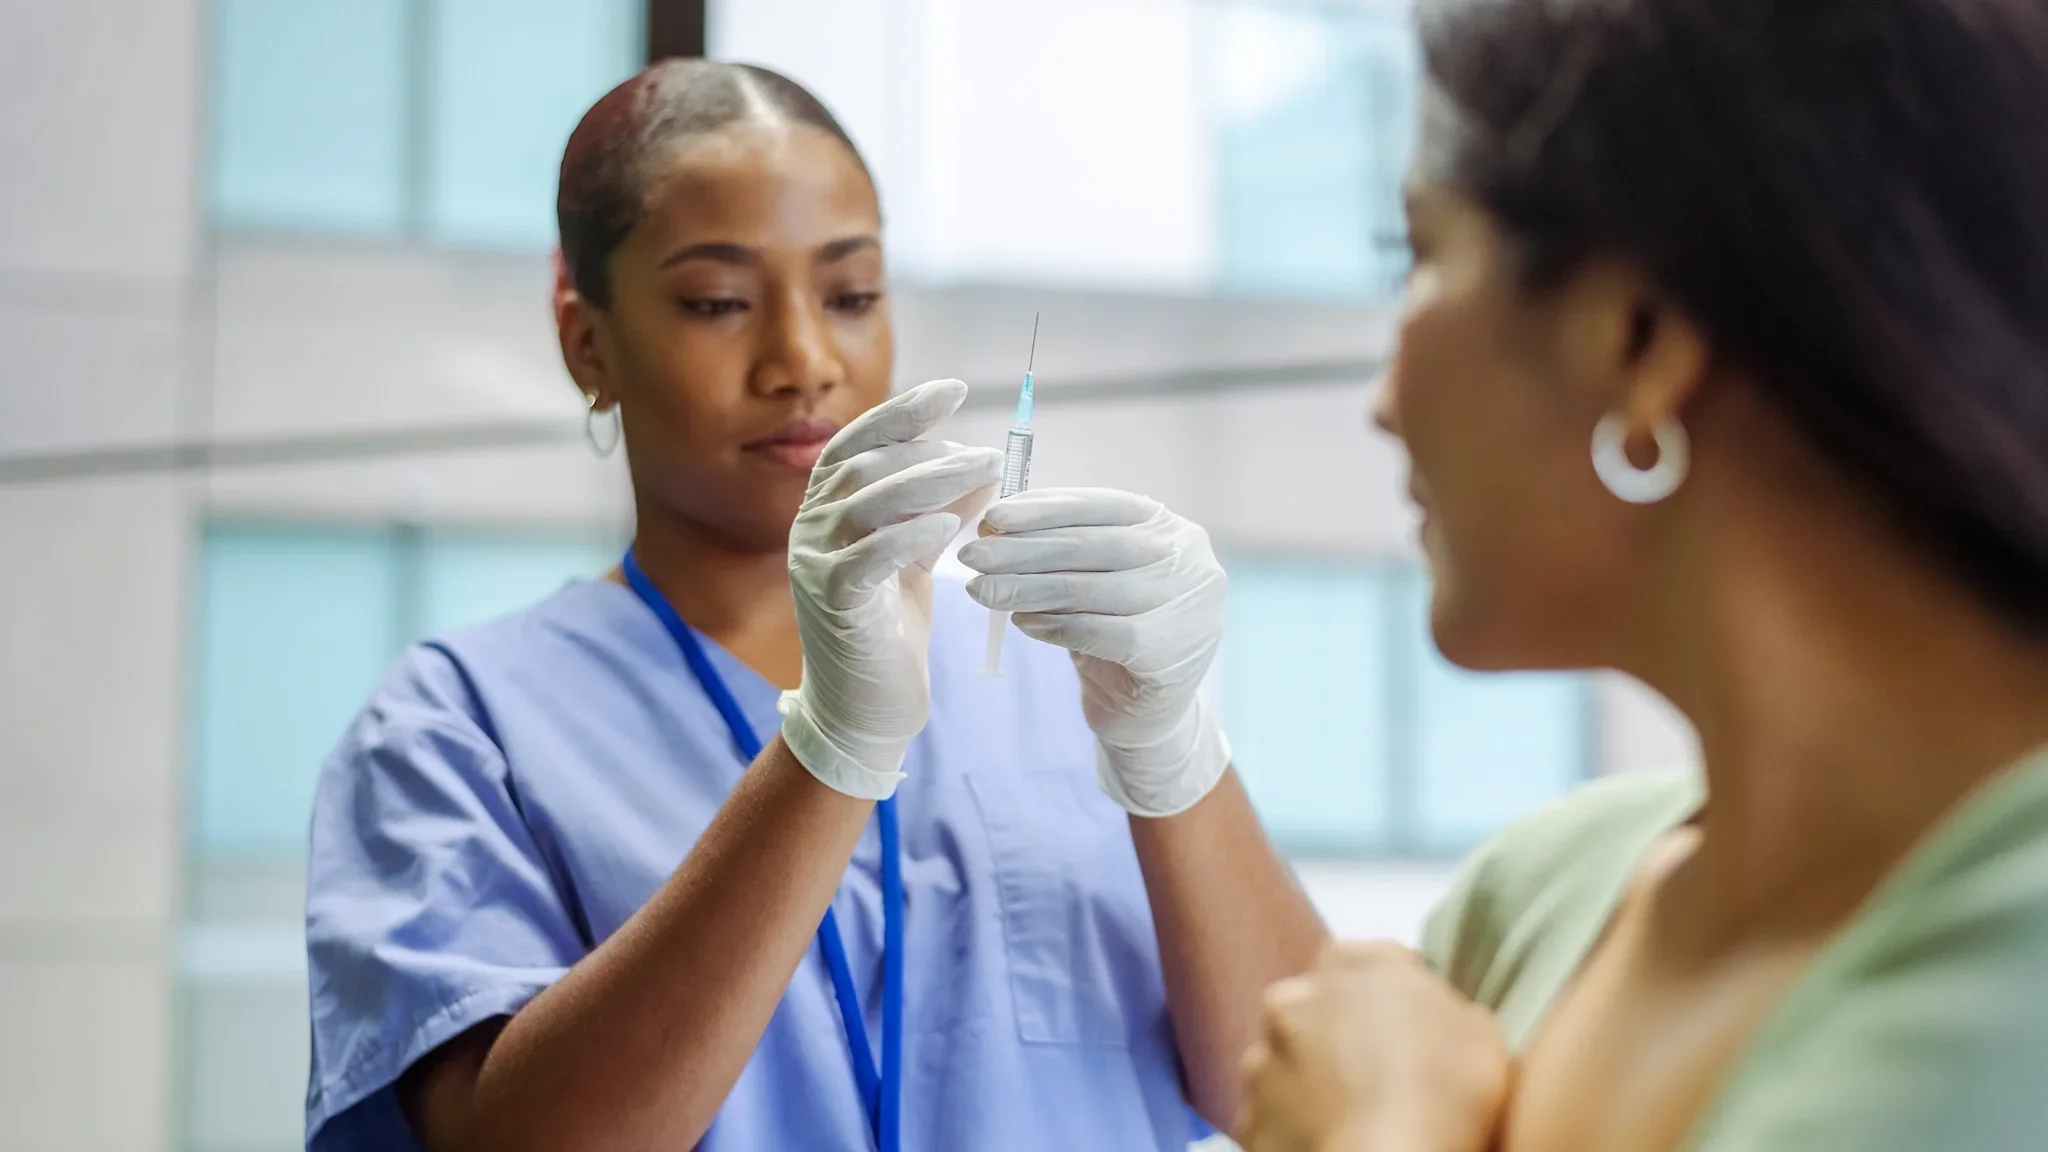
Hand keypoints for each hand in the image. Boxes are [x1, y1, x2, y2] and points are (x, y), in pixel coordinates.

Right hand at [781, 379, 1002, 797]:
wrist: (863, 707)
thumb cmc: (890, 628)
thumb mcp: (920, 559)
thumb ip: (940, 511)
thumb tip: (982, 467)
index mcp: (827, 509)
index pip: (857, 443)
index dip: (902, 412)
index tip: (954, 389)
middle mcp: (810, 527)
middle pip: (863, 466)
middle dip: (928, 447)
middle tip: (986, 450)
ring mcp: (814, 564)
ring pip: (866, 503)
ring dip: (929, 481)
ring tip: (983, 472)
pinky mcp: (830, 603)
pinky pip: (867, 557)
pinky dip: (909, 536)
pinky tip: (951, 528)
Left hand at [958, 489, 1229, 815]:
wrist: (1147, 712)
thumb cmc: (1113, 630)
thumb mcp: (1096, 578)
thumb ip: (1062, 549)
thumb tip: (995, 525)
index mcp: (1171, 529)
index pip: (1102, 505)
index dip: (1044, 509)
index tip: (992, 517)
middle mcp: (1188, 561)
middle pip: (1091, 546)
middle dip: (1024, 549)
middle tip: (972, 557)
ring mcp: (1187, 606)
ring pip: (1089, 589)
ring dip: (1027, 588)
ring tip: (981, 591)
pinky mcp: (1170, 652)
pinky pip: (1097, 632)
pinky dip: (1052, 626)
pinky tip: (1019, 623)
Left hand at [1237, 943, 1511, 1151]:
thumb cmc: (1444, 1094)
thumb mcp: (1480, 1034)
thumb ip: (1448, 1009)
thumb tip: (1445, 1018)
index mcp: (1349, 967)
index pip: (1361, 957)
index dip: (1387, 984)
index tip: (1409, 1013)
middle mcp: (1294, 1001)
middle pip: (1313, 1005)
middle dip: (1337, 1029)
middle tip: (1377, 1069)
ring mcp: (1262, 1059)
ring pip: (1285, 1058)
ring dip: (1310, 1076)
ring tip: (1352, 1113)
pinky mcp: (1249, 1115)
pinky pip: (1273, 1112)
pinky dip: (1294, 1123)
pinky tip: (1329, 1139)